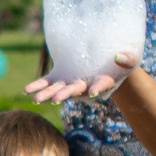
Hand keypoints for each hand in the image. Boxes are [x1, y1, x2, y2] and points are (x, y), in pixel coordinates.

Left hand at [25, 53, 140, 105]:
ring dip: (48, 94)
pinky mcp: (61, 78)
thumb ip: (127, 58)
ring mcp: (71, 84)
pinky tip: (26, 90)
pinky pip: (48, 83)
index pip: (102, 85)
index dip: (98, 88)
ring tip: (36, 99)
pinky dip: (37, 86)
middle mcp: (86, 86)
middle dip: (66, 94)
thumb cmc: (121, 62)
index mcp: (103, 82)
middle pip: (75, 91)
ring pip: (58, 90)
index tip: (94, 91)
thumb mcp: (129, 58)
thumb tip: (120, 56)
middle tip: (57, 99)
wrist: (104, 64)